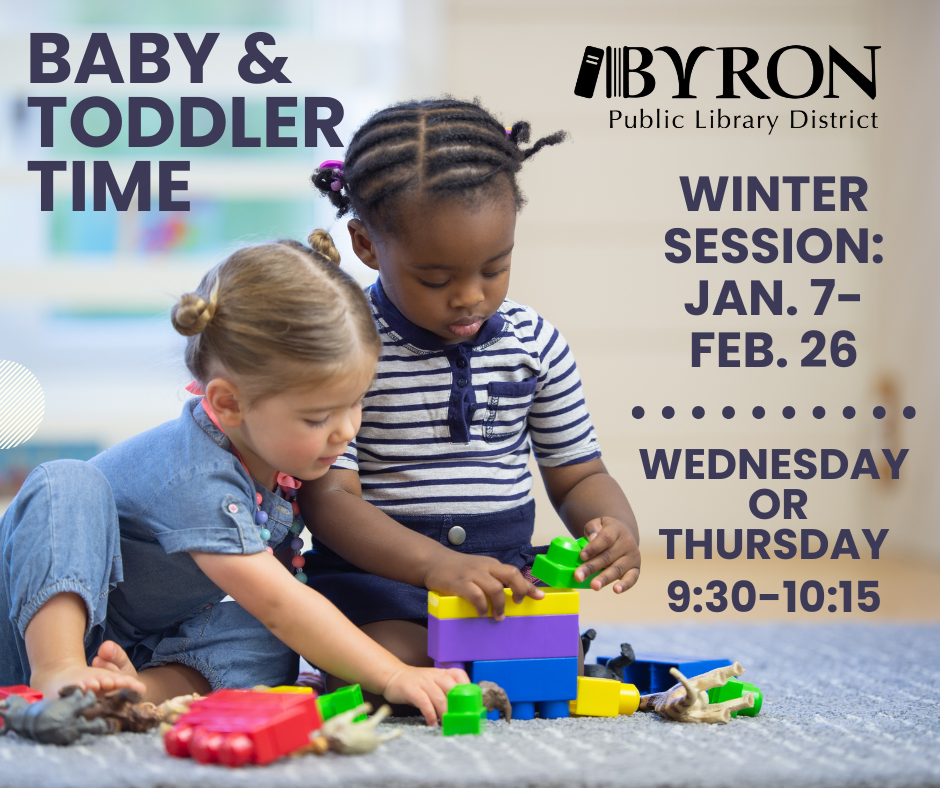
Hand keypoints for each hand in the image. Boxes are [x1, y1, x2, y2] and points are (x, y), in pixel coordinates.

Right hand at [382, 666, 468, 725]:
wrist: (393, 676)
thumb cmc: (417, 684)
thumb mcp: (433, 683)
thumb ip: (445, 692)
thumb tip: (461, 709)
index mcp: (442, 673)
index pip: (460, 675)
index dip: (468, 688)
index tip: (471, 704)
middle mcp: (435, 675)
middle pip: (452, 689)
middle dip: (458, 707)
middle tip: (460, 720)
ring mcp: (423, 682)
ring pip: (440, 698)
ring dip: (445, 714)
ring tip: (447, 725)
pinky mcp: (412, 690)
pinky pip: (424, 703)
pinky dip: (430, 715)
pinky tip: (432, 723)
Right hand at [424, 552, 543, 620]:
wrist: (434, 562)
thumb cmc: (460, 570)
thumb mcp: (480, 570)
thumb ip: (494, 579)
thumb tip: (513, 596)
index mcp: (492, 565)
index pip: (515, 573)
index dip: (529, 586)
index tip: (540, 598)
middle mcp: (485, 567)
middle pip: (510, 574)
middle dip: (520, 591)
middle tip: (517, 604)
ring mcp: (473, 574)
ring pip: (495, 587)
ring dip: (500, 604)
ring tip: (498, 616)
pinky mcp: (459, 583)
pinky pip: (475, 595)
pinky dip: (481, 606)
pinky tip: (481, 613)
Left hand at [576, 516, 640, 592]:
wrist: (623, 534)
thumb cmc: (605, 531)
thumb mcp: (597, 523)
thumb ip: (592, 529)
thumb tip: (591, 539)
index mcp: (616, 530)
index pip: (605, 538)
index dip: (593, 547)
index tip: (581, 556)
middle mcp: (627, 543)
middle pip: (608, 556)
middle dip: (592, 567)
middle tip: (578, 576)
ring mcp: (632, 556)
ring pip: (617, 569)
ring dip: (604, 578)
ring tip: (594, 586)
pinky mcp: (635, 569)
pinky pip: (632, 578)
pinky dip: (625, 585)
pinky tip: (616, 590)